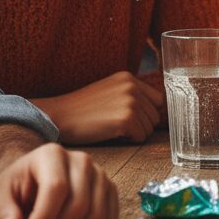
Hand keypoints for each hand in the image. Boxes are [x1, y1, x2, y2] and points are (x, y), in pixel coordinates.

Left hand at [0, 143, 117, 218]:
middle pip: (79, 204)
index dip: (43, 218)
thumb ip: (2, 211)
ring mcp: (99, 174)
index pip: (56, 187)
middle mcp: (80, 159)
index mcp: (51, 154)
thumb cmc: (16, 188)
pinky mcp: (110, 190)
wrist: (34, 181)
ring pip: (96, 215)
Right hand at [37, 72, 165, 144]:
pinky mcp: (127, 119)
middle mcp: (133, 87)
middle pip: (155, 116)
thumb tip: (155, 111)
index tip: (132, 119)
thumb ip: (131, 94)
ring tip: (113, 128)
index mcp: (129, 78)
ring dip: (134, 134)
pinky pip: (140, 138)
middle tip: (117, 125)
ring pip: (149, 128)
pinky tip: (112, 134)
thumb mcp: (109, 90)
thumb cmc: (82, 109)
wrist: (60, 116)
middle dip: (140, 125)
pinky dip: (129, 141)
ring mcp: (131, 102)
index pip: (157, 100)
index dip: (146, 113)